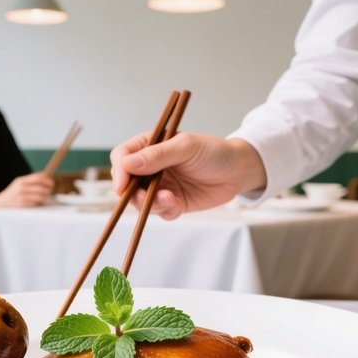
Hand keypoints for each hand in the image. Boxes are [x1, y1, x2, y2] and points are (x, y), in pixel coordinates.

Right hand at [0, 172, 53, 210]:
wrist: (0, 204)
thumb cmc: (13, 194)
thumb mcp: (19, 184)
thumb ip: (31, 181)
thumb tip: (47, 178)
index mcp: (21, 180)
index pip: (39, 177)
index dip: (48, 180)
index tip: (51, 183)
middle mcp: (21, 187)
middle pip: (41, 188)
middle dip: (48, 190)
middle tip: (49, 192)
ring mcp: (21, 197)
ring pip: (40, 196)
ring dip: (44, 198)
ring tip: (43, 198)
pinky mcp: (22, 205)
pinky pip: (36, 204)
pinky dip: (38, 204)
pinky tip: (36, 203)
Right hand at [110, 132, 266, 219]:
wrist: (239, 171)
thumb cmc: (214, 152)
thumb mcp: (186, 147)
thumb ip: (158, 155)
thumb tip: (128, 164)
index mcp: (150, 145)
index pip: (123, 157)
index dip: (119, 171)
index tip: (122, 184)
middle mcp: (151, 167)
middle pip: (126, 183)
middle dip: (132, 193)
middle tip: (143, 197)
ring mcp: (160, 186)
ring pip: (140, 201)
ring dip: (150, 203)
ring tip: (169, 199)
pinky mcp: (172, 202)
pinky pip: (159, 212)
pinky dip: (165, 210)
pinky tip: (177, 203)